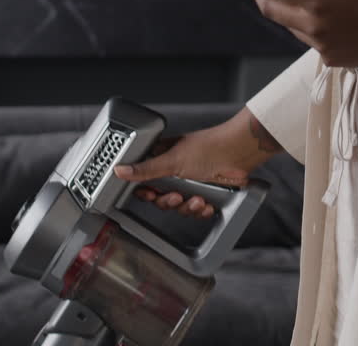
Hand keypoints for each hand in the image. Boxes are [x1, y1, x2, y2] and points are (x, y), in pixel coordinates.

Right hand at [112, 108, 281, 218]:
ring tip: (197, 199)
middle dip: (169, 201)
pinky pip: (197, 210)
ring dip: (188, 207)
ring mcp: (191, 184)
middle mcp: (176, 173)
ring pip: (180, 207)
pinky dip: (201, 210)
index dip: (146, 192)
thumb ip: (145, 169)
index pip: (146, 181)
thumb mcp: (172, 160)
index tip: (150, 195)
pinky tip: (206, 204)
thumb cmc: (208, 147)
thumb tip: (119, 170)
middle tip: (176, 197)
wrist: (238, 153)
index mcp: (163, 160)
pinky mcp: (206, 193)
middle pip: (162, 199)